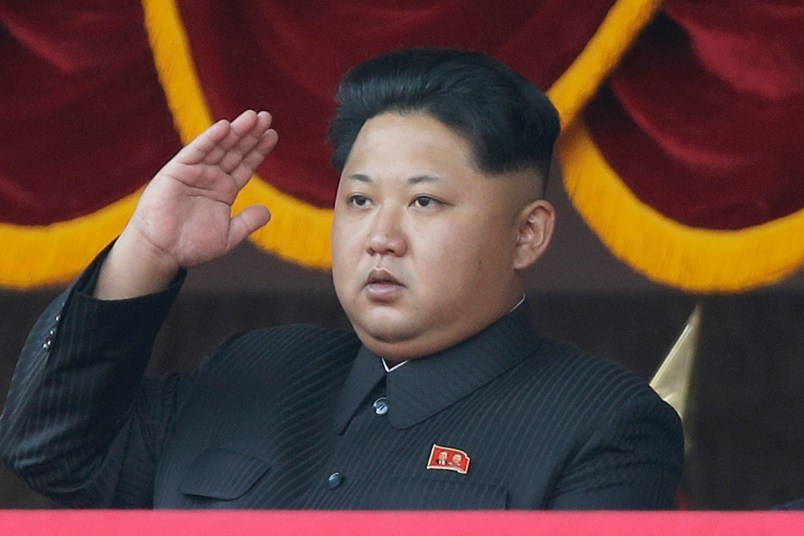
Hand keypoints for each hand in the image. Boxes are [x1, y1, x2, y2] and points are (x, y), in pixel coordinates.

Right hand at [95, 110, 277, 298]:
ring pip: (219, 147)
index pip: (245, 165)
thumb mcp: (228, 236)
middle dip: (250, 135)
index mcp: (224, 190)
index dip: (258, 150)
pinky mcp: (177, 171)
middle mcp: (211, 178)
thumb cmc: (191, 246)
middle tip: (266, 117)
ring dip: (235, 131)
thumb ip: (247, 222)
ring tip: (253, 117)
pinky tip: (224, 127)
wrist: (161, 252)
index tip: (272, 135)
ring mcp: (195, 172)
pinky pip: (196, 152)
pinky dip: (210, 139)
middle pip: (235, 151)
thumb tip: (268, 212)